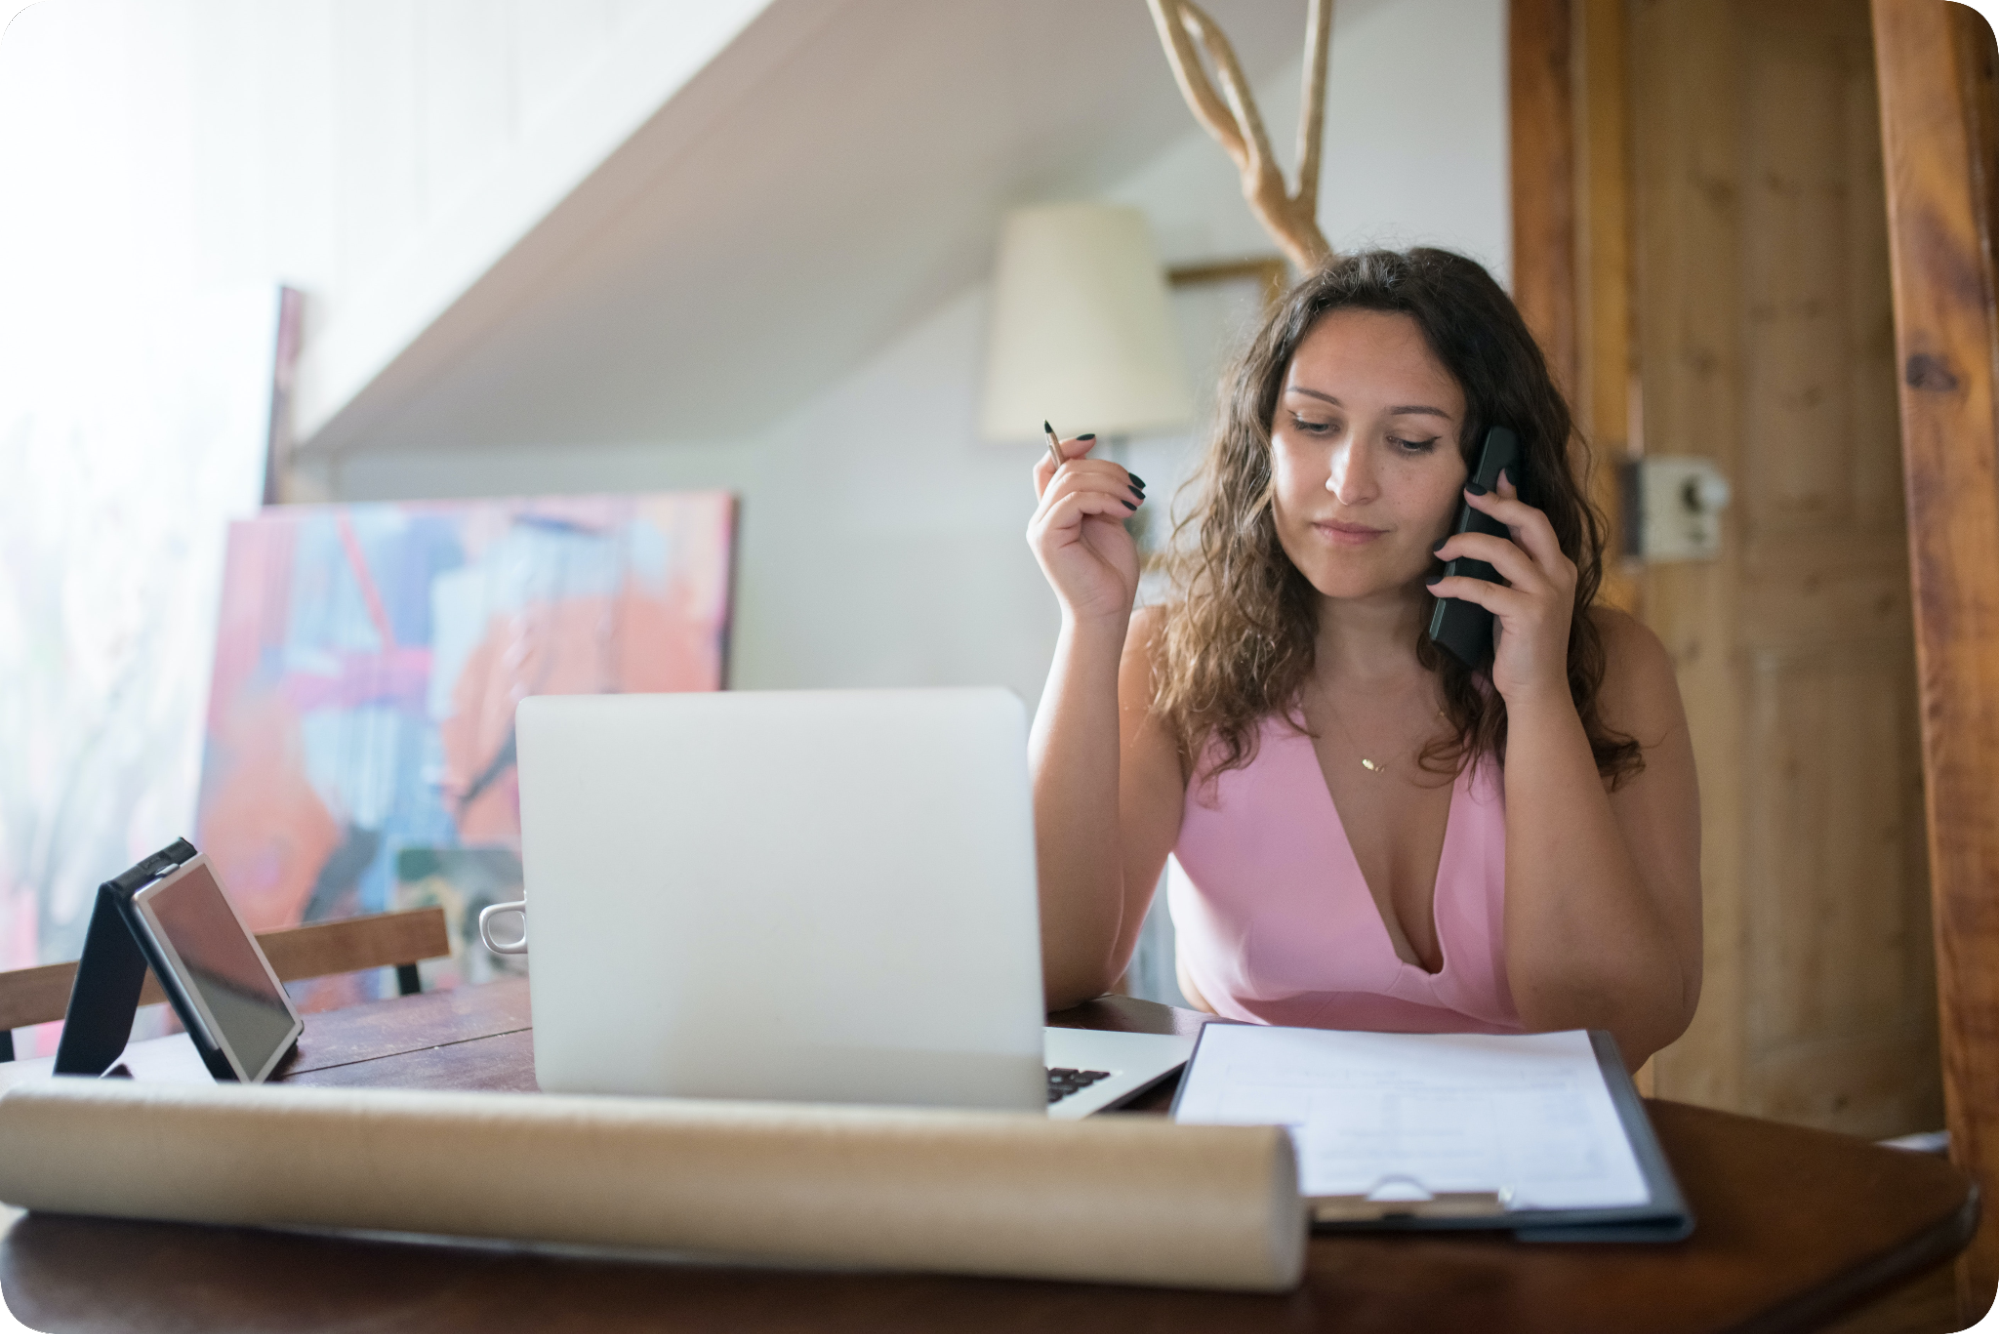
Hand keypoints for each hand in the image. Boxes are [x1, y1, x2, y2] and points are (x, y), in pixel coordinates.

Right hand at [1026, 434, 1146, 625]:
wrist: (1107, 612)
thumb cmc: (1111, 574)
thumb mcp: (1109, 522)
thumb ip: (1100, 496)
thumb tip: (1105, 465)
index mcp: (1054, 513)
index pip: (1047, 467)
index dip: (1066, 446)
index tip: (1093, 441)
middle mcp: (1041, 518)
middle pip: (1067, 469)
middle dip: (1107, 469)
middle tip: (1136, 489)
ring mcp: (1040, 527)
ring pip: (1072, 480)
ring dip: (1111, 483)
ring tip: (1135, 502)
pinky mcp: (1046, 537)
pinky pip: (1074, 499)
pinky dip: (1104, 498)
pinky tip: (1126, 511)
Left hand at [1426, 469, 1576, 705]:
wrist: (1537, 691)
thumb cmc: (1519, 645)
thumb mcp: (1516, 599)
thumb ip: (1507, 570)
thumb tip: (1477, 539)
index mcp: (1559, 568)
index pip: (1536, 521)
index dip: (1513, 496)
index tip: (1492, 476)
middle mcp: (1559, 575)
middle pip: (1530, 521)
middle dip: (1496, 503)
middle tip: (1467, 494)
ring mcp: (1547, 594)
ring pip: (1503, 550)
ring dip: (1465, 544)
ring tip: (1440, 550)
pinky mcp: (1529, 614)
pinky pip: (1484, 589)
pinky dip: (1455, 585)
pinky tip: (1435, 587)